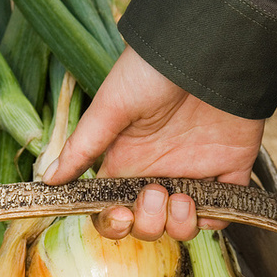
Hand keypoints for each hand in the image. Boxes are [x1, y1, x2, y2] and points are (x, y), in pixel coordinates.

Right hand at [42, 46, 264, 240]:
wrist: (209, 50)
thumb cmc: (154, 70)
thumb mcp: (112, 105)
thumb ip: (84, 147)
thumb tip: (48, 181)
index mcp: (127, 161)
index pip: (112, 208)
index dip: (113, 222)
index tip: (119, 215)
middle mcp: (158, 173)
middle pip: (147, 224)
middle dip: (148, 223)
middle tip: (154, 193)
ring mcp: (194, 174)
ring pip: (181, 226)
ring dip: (178, 225)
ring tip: (181, 198)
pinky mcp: (228, 172)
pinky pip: (221, 215)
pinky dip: (212, 220)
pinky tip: (203, 203)